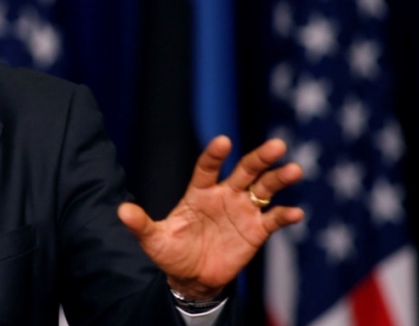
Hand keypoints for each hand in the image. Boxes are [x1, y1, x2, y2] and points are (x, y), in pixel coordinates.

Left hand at [117, 136, 303, 299]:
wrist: (192, 277)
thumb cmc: (172, 252)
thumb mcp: (153, 240)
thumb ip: (141, 224)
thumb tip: (121, 211)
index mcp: (199, 192)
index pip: (208, 167)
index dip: (215, 155)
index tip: (223, 142)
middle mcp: (224, 195)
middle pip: (245, 170)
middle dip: (260, 157)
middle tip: (277, 145)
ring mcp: (242, 210)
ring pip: (264, 188)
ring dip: (279, 179)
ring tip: (294, 169)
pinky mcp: (256, 231)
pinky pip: (273, 219)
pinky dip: (285, 215)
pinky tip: (296, 213)